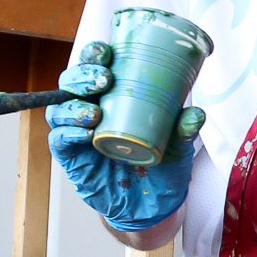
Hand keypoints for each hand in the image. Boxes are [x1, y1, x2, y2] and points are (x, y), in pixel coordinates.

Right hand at [47, 40, 204, 231]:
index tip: (106, 51)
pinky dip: (68, 133)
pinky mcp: (72, 160)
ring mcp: (77, 134)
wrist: (153, 206)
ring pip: (59, 109)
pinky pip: (60, 141)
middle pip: (71, 83)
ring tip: (94, 112)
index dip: (93, 55)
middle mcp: (91, 110)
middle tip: (103, 79)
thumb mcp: (178, 144)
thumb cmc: (162, 164)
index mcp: (113, 97)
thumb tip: (197, 113)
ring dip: (73, 105)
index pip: (95, 66)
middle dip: (81, 75)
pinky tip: (86, 133)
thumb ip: (184, 128)